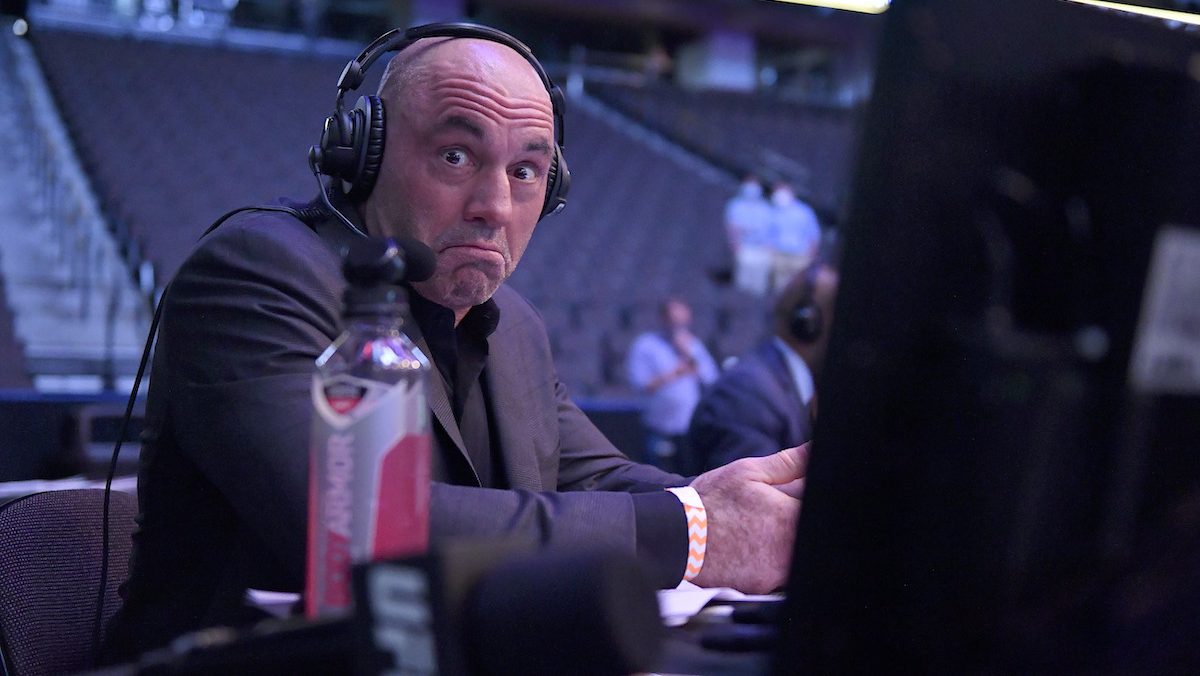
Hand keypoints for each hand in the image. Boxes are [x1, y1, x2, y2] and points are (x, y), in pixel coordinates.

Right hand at [688, 444, 809, 593]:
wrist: (677, 538)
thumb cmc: (710, 502)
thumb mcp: (748, 472)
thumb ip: (789, 463)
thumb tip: (815, 451)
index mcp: (791, 517)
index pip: (817, 503)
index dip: (800, 499)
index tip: (784, 498)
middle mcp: (789, 549)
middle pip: (805, 531)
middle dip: (790, 519)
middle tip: (766, 513)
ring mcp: (776, 572)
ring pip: (791, 553)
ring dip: (780, 542)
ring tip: (754, 531)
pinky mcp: (762, 587)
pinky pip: (774, 573)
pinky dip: (765, 561)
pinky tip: (746, 549)